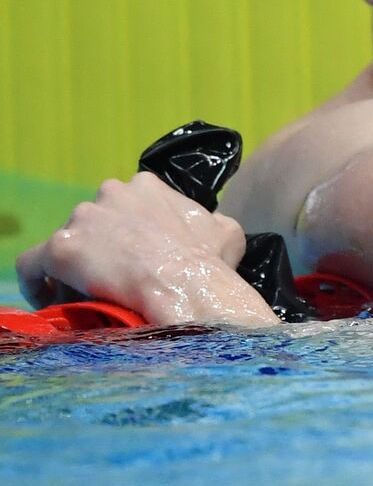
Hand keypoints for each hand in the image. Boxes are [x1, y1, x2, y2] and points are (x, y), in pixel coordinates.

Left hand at [16, 172, 275, 325]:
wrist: (186, 286)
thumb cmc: (209, 262)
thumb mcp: (227, 231)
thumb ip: (208, 221)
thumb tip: (209, 228)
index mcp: (147, 185)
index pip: (127, 204)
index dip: (130, 231)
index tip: (136, 255)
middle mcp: (110, 192)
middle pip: (95, 220)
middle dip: (101, 246)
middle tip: (114, 278)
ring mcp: (83, 218)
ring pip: (68, 242)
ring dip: (75, 267)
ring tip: (87, 296)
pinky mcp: (61, 248)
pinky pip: (32, 264)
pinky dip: (37, 281)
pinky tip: (48, 300)